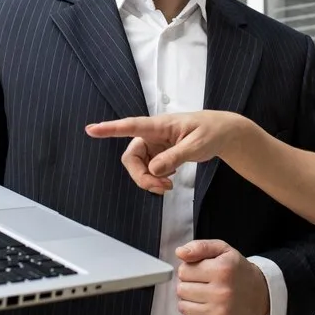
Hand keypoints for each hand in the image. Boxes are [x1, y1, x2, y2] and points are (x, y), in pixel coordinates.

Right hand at [86, 111, 250, 193]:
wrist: (222, 133)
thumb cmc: (211, 131)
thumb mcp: (196, 145)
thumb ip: (175, 157)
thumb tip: (154, 169)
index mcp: (159, 125)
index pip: (131, 126)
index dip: (110, 129)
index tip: (91, 129)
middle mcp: (152, 134)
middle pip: (132, 158)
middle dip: (141, 177)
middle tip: (162, 189)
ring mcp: (154, 145)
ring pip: (139, 167)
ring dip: (149, 181)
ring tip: (169, 187)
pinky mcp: (158, 154)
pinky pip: (148, 170)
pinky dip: (155, 179)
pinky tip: (170, 179)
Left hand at [175, 240, 269, 314]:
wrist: (258, 294)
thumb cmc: (237, 271)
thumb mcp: (222, 250)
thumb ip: (200, 246)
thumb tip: (180, 252)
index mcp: (222, 270)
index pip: (183, 271)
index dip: (189, 269)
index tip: (200, 271)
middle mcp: (222, 292)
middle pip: (181, 290)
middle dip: (188, 285)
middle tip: (202, 284)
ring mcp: (221, 313)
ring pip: (183, 307)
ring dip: (190, 301)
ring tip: (204, 296)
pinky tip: (207, 308)